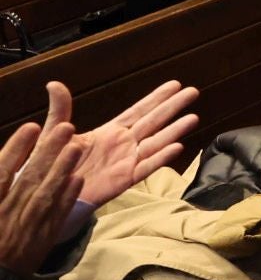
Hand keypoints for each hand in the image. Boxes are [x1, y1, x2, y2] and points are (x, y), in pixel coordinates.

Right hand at [0, 122, 83, 274]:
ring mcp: (25, 227)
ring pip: (45, 196)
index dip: (16, 150)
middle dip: (47, 152)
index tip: (32, 127)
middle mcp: (5, 214)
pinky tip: (78, 180)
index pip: (1, 173)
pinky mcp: (42, 238)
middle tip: (66, 127)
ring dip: (62, 171)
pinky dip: (67, 199)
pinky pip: (56, 217)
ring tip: (76, 148)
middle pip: (28, 179)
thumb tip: (4, 160)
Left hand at [41, 79, 199, 207]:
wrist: (49, 194)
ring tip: (193, 118)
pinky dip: (161, 158)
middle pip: (153, 122)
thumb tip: (53, 84)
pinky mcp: (124, 180)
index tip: (175, 84)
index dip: (156, 97)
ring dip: (174, 130)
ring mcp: (126, 162)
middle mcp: (123, 144)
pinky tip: (177, 147)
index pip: (138, 110)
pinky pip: (146, 168)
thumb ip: (60, 110)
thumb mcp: (54, 134)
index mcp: (110, 131)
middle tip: (193, 92)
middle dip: (173, 107)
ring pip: (156, 143)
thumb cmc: (52, 165)